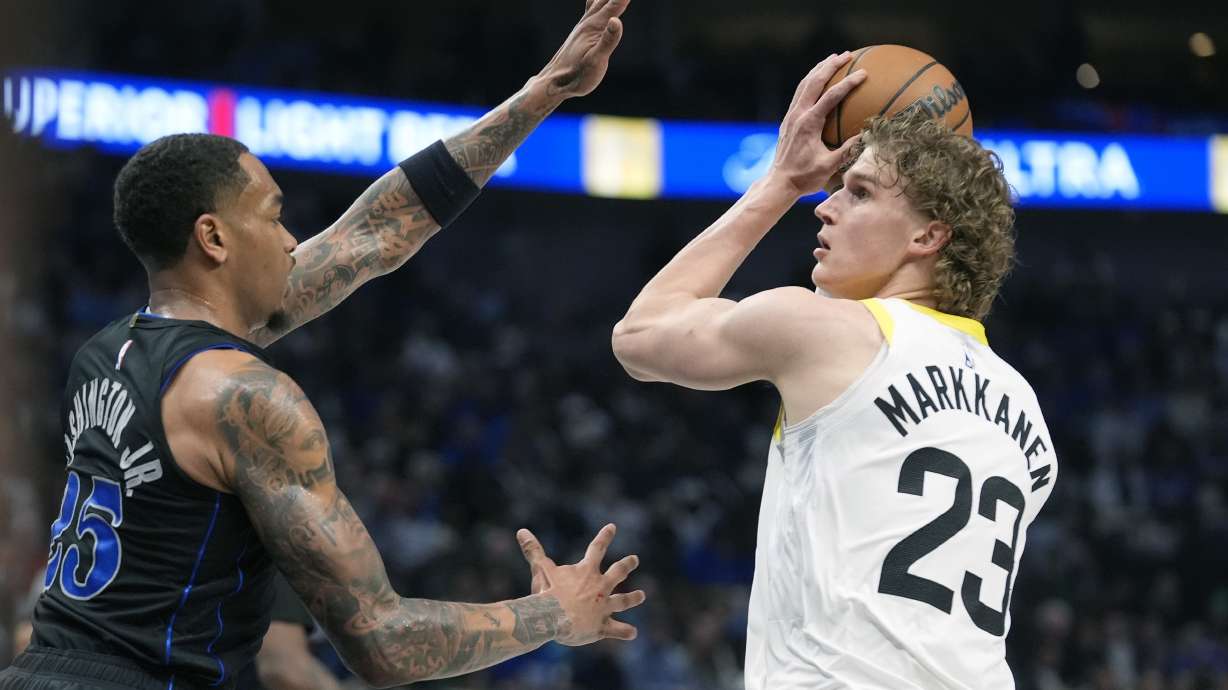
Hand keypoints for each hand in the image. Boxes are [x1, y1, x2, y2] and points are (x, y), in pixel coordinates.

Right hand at [517, 524, 645, 644]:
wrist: (551, 618)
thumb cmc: (546, 592)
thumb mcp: (540, 568)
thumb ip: (533, 550)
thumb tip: (521, 531)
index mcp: (586, 572)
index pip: (597, 548)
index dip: (604, 536)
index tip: (612, 527)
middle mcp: (600, 587)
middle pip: (617, 572)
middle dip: (627, 564)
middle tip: (634, 559)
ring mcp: (603, 607)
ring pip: (623, 601)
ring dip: (633, 598)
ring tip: (642, 595)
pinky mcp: (601, 626)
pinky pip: (617, 630)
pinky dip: (625, 632)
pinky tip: (633, 633)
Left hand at [535, 0, 628, 99]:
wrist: (554, 83)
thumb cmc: (576, 77)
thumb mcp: (596, 61)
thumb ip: (607, 41)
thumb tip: (617, 20)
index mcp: (595, 26)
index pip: (616, 4)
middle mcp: (588, 22)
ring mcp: (584, 26)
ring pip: (598, 1)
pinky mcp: (581, 33)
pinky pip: (592, 9)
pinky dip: (597, 0)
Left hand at [768, 52, 867, 196]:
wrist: (779, 182)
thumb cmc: (804, 177)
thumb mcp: (829, 166)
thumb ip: (847, 150)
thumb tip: (867, 135)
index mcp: (809, 123)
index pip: (831, 96)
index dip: (848, 83)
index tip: (863, 73)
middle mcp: (798, 115)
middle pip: (814, 81)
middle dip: (831, 65)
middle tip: (848, 55)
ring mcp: (791, 116)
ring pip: (805, 84)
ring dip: (819, 69)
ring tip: (833, 59)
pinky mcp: (788, 120)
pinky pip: (800, 93)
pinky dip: (811, 81)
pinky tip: (819, 79)